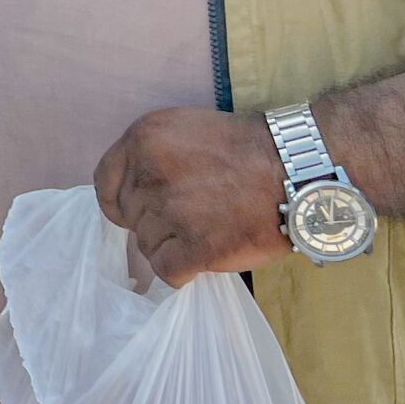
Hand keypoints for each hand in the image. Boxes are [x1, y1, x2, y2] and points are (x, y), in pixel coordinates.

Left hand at [94, 107, 291, 283]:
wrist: (300, 168)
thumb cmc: (249, 150)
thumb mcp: (185, 131)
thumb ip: (151, 158)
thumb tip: (130, 196)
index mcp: (143, 138)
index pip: (104, 183)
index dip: (119, 203)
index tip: (137, 212)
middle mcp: (150, 172)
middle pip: (131, 218)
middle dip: (157, 224)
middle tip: (196, 216)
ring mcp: (172, 210)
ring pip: (148, 247)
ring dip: (174, 247)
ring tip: (211, 229)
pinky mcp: (197, 246)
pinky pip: (167, 272)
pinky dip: (185, 270)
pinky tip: (206, 256)